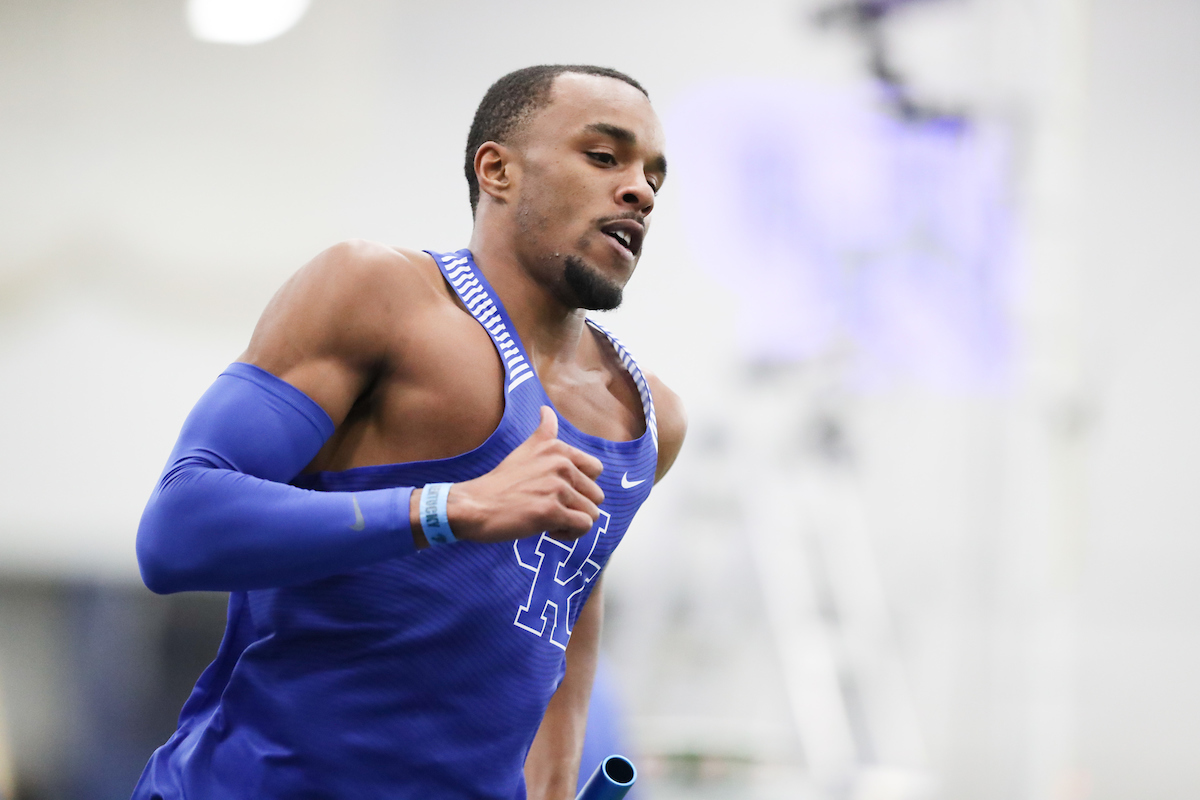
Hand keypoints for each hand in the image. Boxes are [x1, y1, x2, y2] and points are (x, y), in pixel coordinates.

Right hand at [447, 407, 603, 543]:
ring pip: (592, 513)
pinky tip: (549, 530)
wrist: (475, 505)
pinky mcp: (551, 511)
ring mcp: (557, 488)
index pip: (596, 469)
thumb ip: (544, 431)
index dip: (581, 485)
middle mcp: (561, 464)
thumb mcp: (525, 449)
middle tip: (552, 509)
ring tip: (550, 520)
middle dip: (578, 507)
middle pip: (596, 495)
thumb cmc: (501, 482)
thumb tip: (546, 409)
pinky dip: (569, 534)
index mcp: (558, 449)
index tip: (559, 491)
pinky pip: (583, 526)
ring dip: (573, 522)